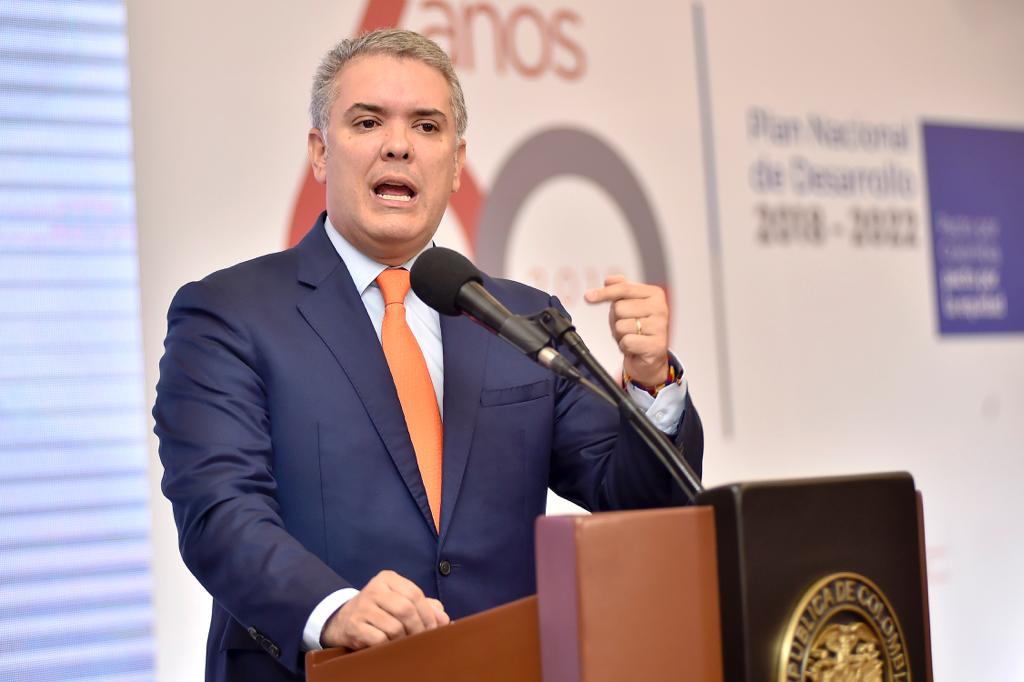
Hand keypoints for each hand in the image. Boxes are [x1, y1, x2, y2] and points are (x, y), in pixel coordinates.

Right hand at [321, 570, 449, 649]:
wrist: (342, 620)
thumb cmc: (379, 611)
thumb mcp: (400, 601)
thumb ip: (425, 607)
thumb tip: (444, 619)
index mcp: (388, 579)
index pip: (415, 594)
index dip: (428, 613)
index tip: (434, 628)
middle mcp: (374, 589)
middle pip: (406, 609)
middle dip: (418, 628)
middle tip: (422, 639)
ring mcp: (362, 607)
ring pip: (395, 627)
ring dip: (403, 639)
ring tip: (404, 642)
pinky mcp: (354, 625)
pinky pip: (380, 639)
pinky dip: (389, 645)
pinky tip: (388, 645)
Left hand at [584, 275, 669, 386]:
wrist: (648, 357)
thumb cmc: (637, 329)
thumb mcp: (627, 305)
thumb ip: (620, 289)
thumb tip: (609, 280)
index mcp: (655, 294)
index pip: (623, 288)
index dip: (604, 293)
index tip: (588, 296)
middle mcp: (661, 308)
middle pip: (619, 308)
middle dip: (617, 320)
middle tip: (628, 327)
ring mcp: (660, 326)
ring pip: (621, 325)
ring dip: (620, 335)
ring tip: (632, 337)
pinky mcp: (656, 345)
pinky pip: (627, 341)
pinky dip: (625, 346)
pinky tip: (634, 347)